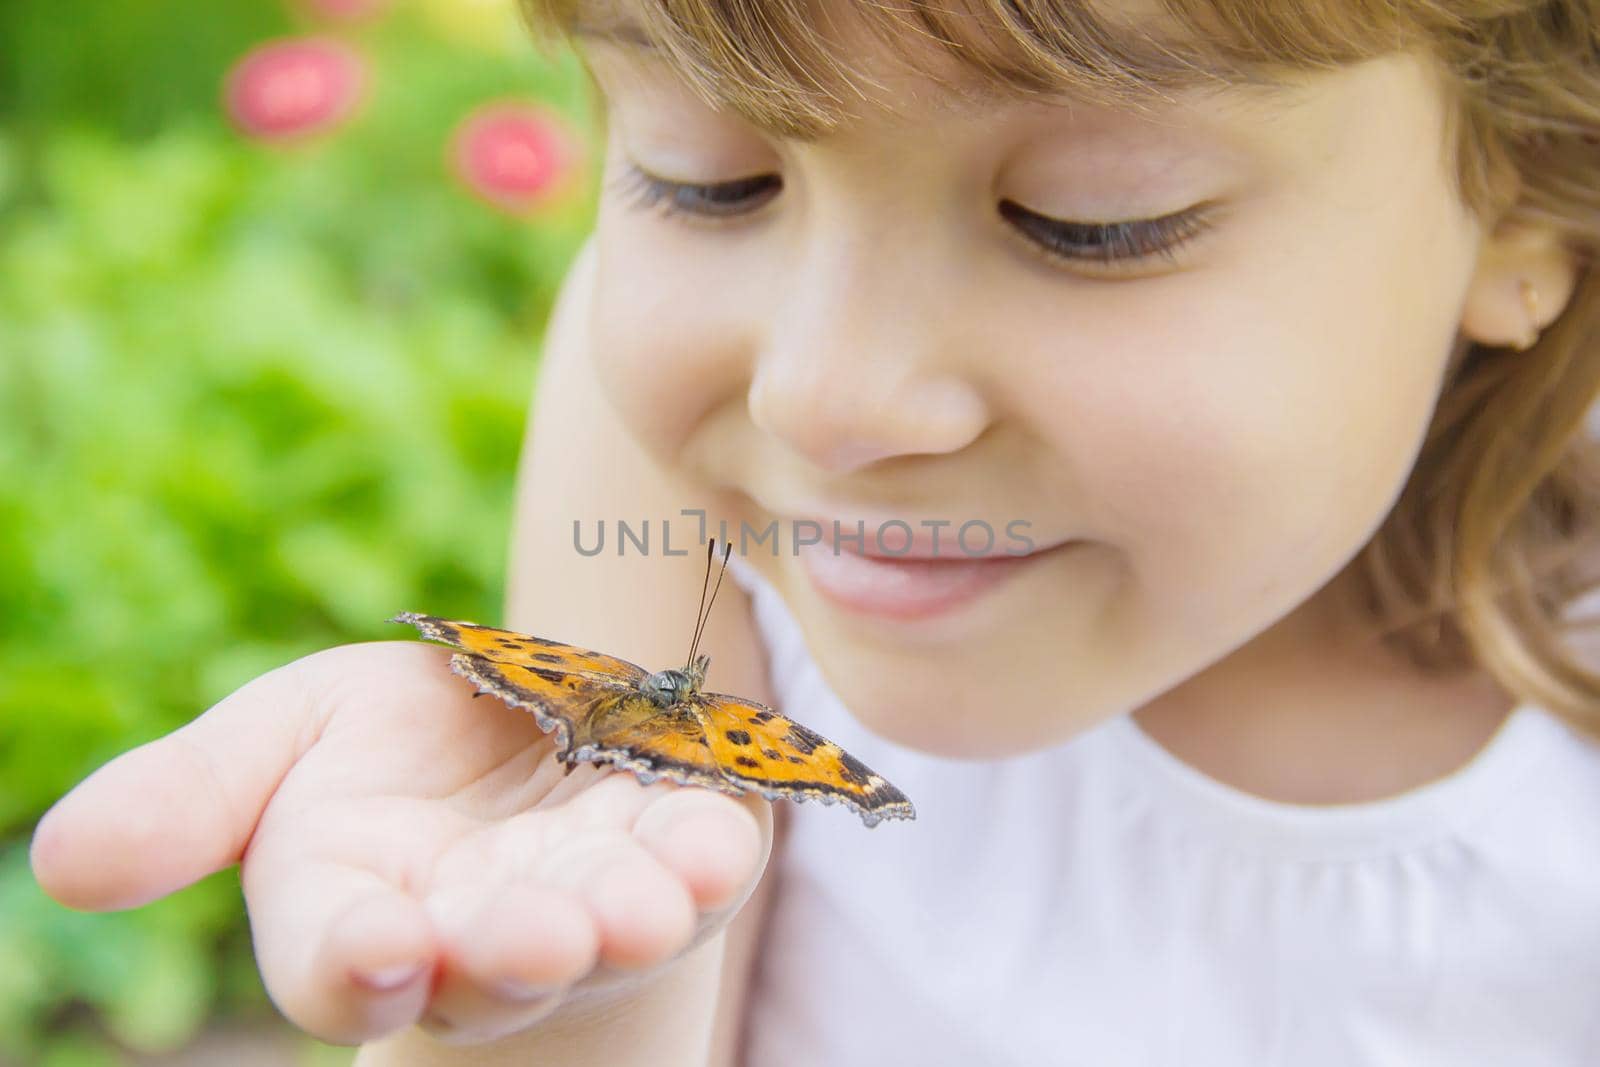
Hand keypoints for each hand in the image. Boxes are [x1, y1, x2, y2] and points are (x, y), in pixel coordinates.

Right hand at [30, 641, 771, 1044]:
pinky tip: (715, 840)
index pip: (346, 968)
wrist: (525, 732)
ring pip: (604, 934)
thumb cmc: (393, 752)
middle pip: (491, 971)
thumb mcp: (286, 742)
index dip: (355, 965)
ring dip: (620, 921)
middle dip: (510, 956)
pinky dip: (706, 860)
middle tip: (529, 943)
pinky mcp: (680, 854)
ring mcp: (591, 899)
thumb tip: (64, 861)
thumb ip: (191, 797)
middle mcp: (482, 934)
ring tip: (635, 909)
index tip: (376, 950)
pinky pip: (699, 871)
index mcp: (364, 916)